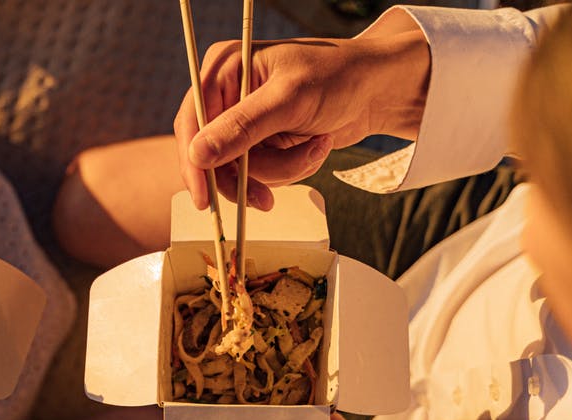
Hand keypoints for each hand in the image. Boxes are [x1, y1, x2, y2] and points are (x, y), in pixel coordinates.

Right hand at [174, 27, 430, 209]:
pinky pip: (263, 173)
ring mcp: (246, 121)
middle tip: (265, 197)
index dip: (194, 162)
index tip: (204, 197)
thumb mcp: (290, 100)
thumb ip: (242, 128)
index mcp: (224, 69)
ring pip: (241, 170)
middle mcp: (229, 95)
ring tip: (313, 147)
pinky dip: (291, 168)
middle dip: (247, 174)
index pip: (192, 122)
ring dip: (280, 169)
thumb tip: (198, 155)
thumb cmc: (340, 76)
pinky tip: (314, 147)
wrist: (380, 89)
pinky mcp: (264, 141)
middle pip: (212, 154)